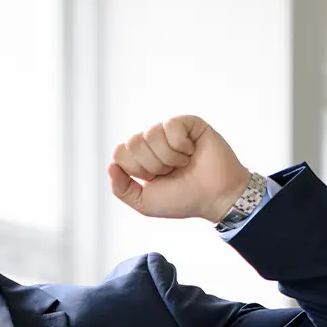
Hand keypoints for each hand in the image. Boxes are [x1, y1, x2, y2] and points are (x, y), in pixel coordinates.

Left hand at [107, 115, 251, 222]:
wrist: (216, 197)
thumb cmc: (184, 200)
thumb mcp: (145, 203)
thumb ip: (121, 189)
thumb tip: (111, 165)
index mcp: (140, 158)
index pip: (120, 152)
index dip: (137, 170)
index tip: (155, 180)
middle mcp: (153, 142)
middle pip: (133, 143)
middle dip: (152, 165)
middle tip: (171, 172)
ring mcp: (170, 131)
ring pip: (151, 134)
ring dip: (169, 157)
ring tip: (184, 163)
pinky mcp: (188, 123)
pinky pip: (171, 125)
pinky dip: (181, 145)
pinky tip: (192, 151)